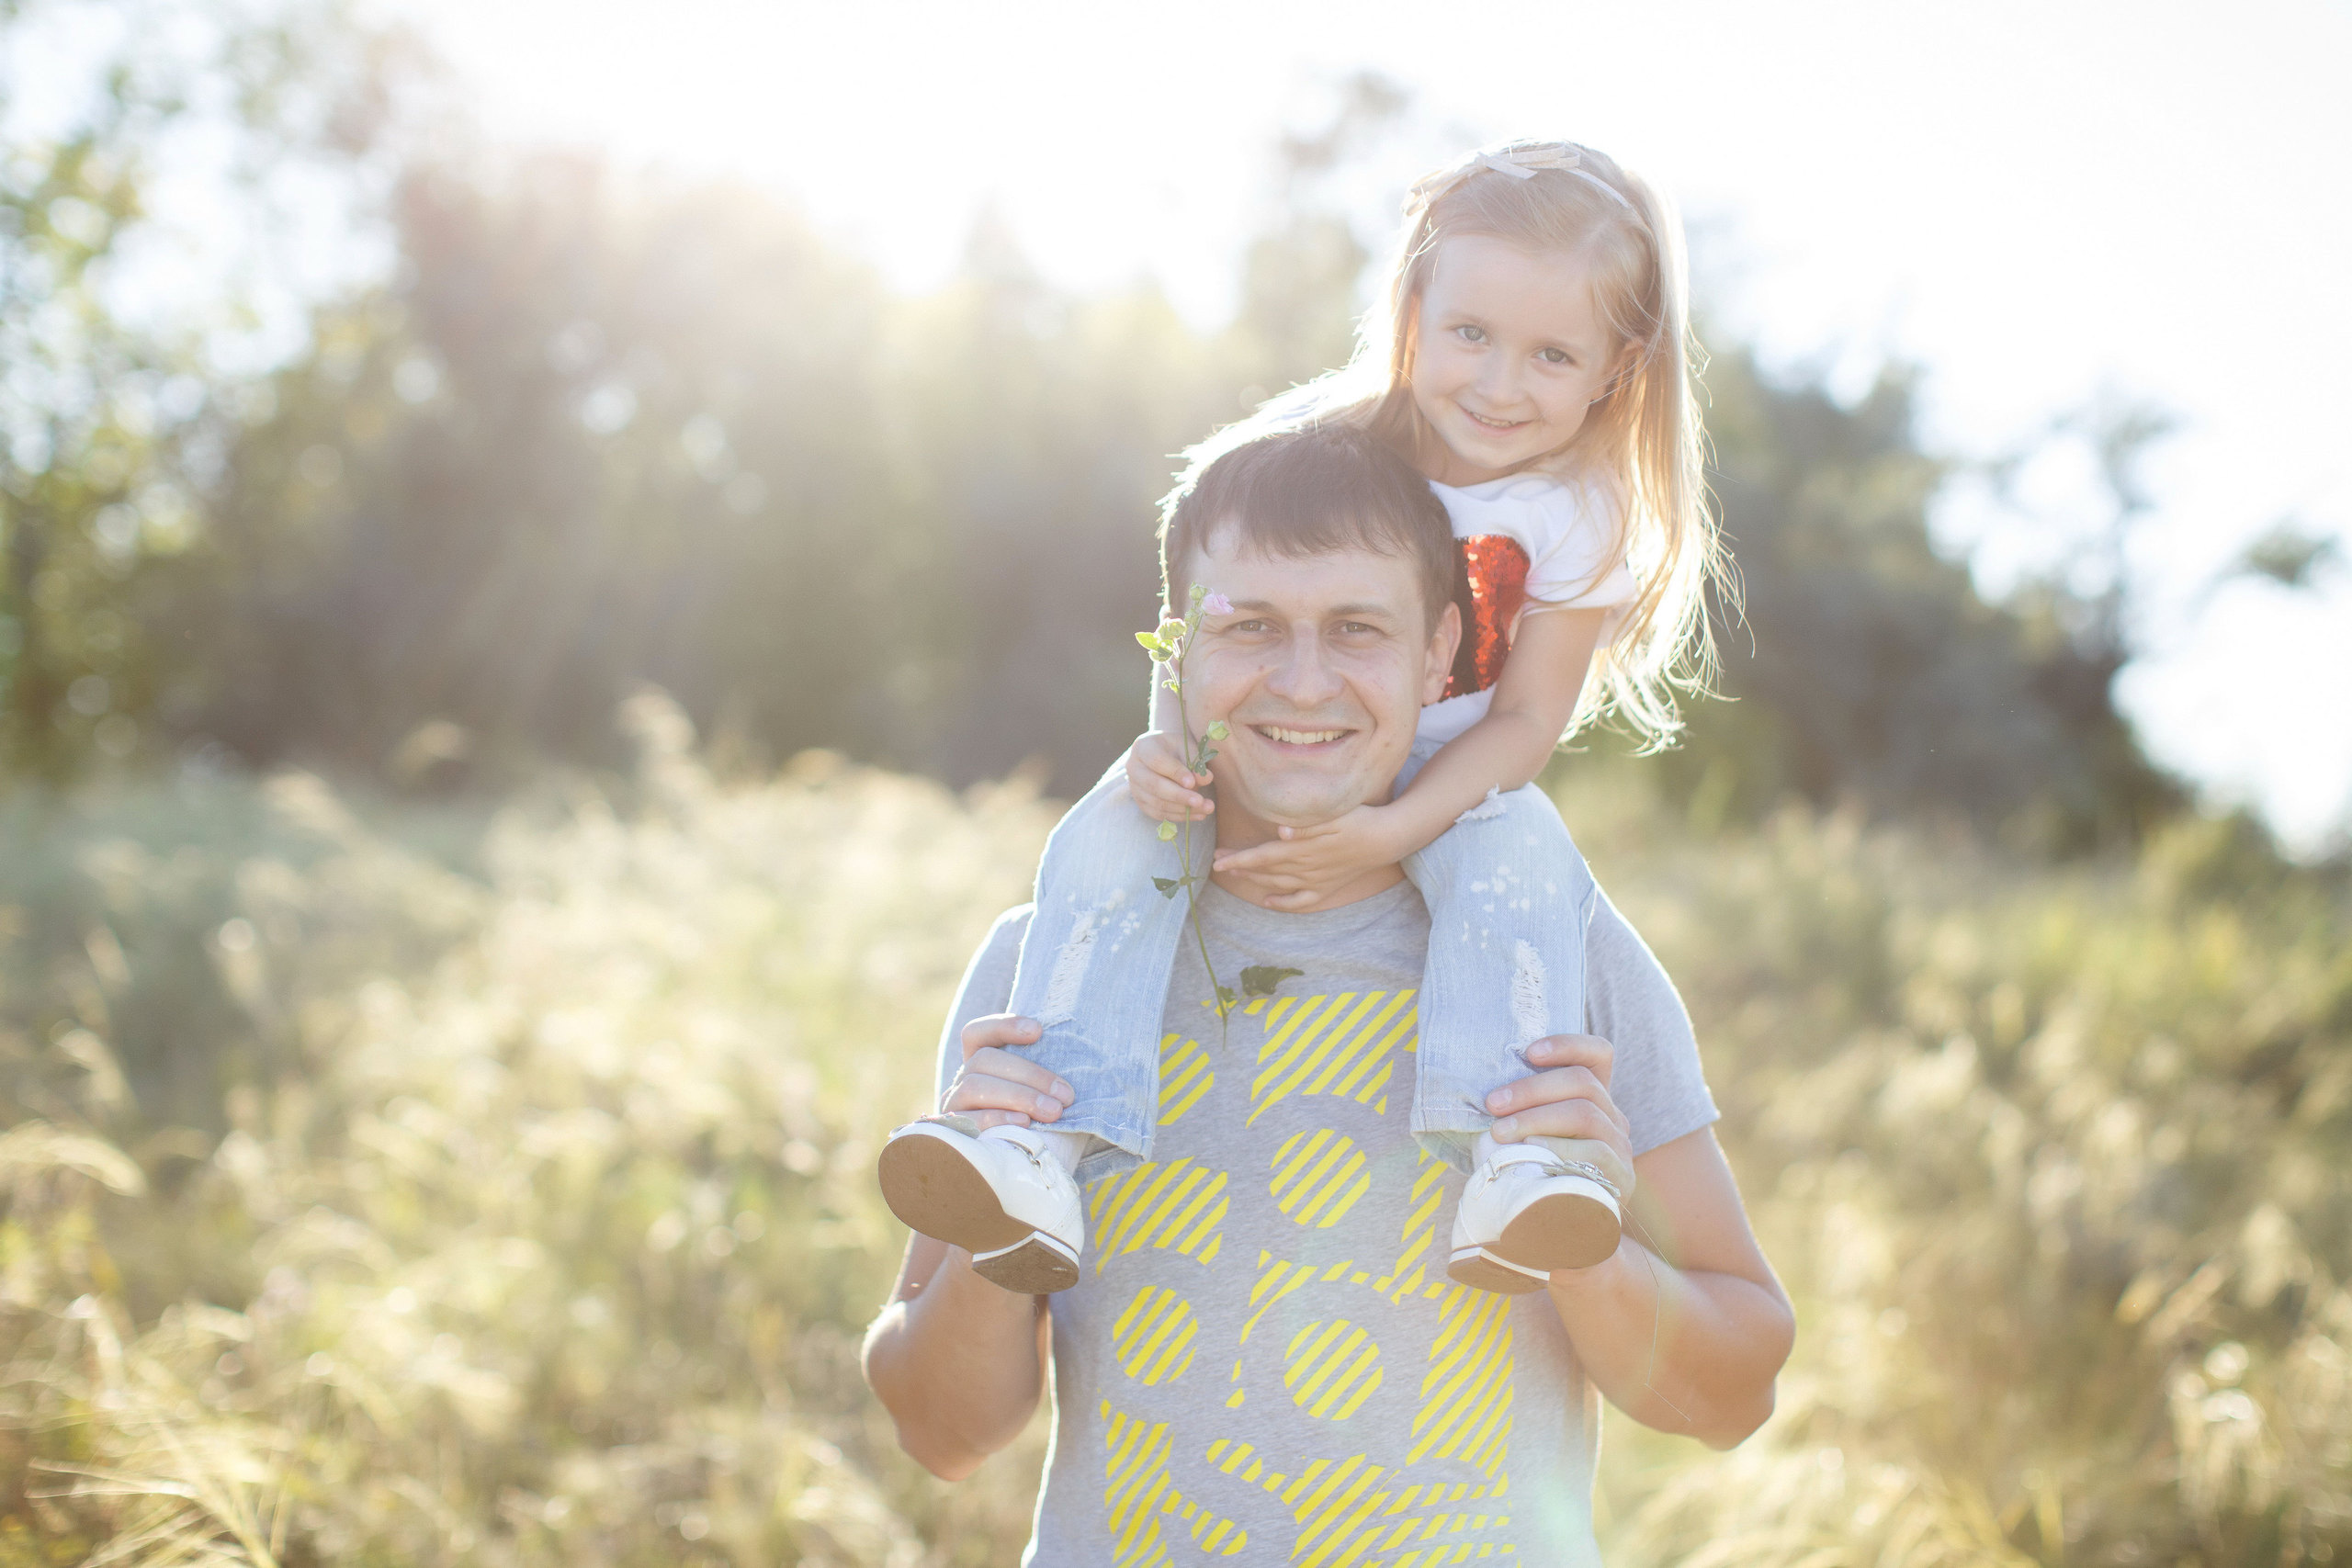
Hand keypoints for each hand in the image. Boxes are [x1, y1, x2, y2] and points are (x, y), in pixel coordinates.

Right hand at [941, 1014, 1075, 1130]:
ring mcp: (953, 1108)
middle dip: (1029, 1074)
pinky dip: (998, 1118)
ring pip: (975, 1086)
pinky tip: (1025, 1125)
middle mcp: (962, 1082)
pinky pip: (968, 1120)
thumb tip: (1072, 1068)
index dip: (1003, 1026)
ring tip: (1052, 1112)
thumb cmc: (1037, 1129)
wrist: (1018, 1176)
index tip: (1038, 1031)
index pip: (976, 1033)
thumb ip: (1045, 1082)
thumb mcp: (1040, 1099)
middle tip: (1065, 1095)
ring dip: (1019, 1096)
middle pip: (983, 1059)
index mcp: (981, 1066)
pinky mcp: (952, 1135)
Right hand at [1125, 730, 1213, 824]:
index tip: (1192, 782)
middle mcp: (1134, 767)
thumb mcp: (1188, 748)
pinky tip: (1198, 814)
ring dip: (1183, 809)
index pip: (1157, 761)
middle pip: (1154, 785)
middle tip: (1200, 801)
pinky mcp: (1141, 802)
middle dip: (1179, 796)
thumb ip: (1196, 762)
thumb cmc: (1177, 747)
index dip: (1175, 772)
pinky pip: (1159, 814)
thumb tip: (1206, 779)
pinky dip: (1179, 816)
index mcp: (1143, 747)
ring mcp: (1135, 787)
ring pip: (1157, 803)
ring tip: (1206, 809)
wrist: (1165, 753)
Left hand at [1208, 803, 1405, 910]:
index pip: (1263, 855)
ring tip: (1237, 874)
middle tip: (1217, 861)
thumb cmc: (1358, 820)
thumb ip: (1307, 826)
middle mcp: (1306, 868)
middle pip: (1266, 870)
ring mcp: (1316, 881)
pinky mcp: (1326, 888)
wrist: (1386, 839)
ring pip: (1278, 885)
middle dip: (1240, 866)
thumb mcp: (1334, 816)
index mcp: (1304, 849)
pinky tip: (1268, 902)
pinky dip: (1283, 904)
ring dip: (1255, 880)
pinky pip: (1301, 902)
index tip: (1217, 860)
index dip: (1239, 858)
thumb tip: (1281, 831)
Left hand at [1484, 1033, 1634, 1197]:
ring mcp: (1621, 1148)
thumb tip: (1480, 1090)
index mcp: (1593, 1100)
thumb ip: (1519, 1112)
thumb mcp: (1526, 1137)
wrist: (1561, 1241)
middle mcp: (1613, 1119)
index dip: (1567, 1045)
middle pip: (1583, 1082)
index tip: (1529, 1052)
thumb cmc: (1532, 1179)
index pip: (1598, 1055)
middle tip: (1493, 1103)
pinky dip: (1557, 1147)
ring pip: (1585, 1114)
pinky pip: (1594, 1153)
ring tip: (1500, 1132)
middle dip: (1531, 1088)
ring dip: (1536, 1118)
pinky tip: (1530, 1151)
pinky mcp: (1620, 1179)